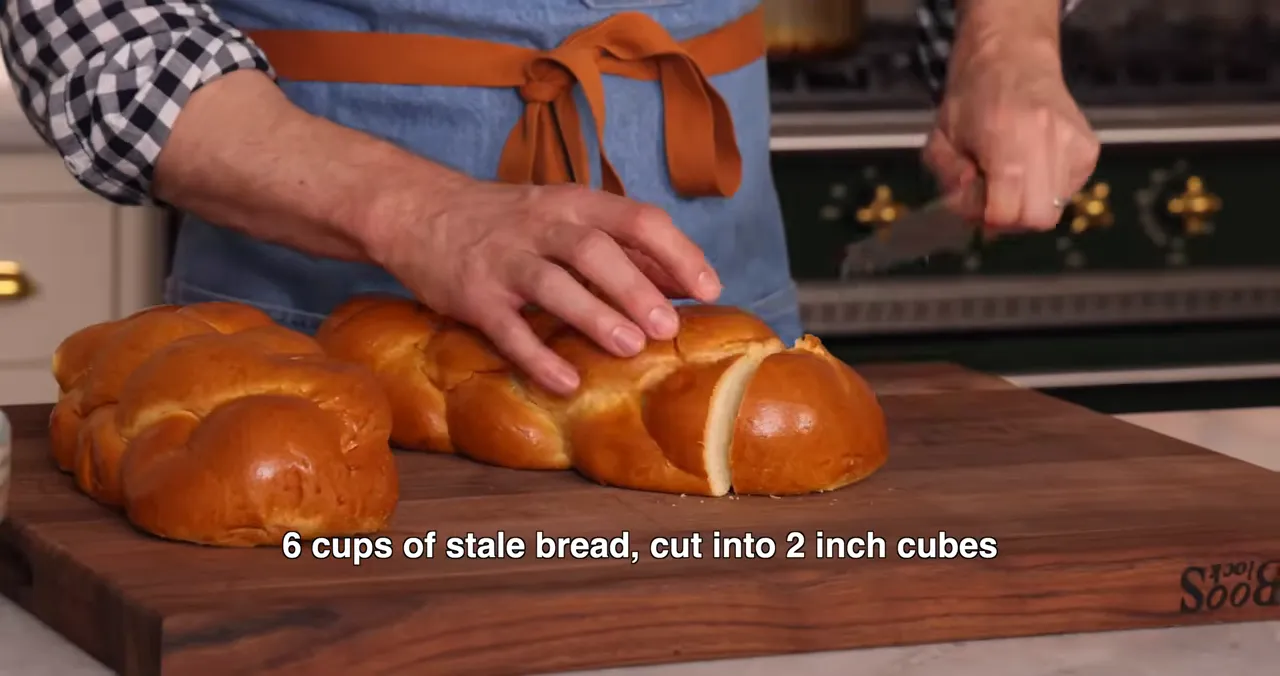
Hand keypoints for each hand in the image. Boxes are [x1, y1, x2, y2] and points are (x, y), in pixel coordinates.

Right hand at [372, 178, 722, 395]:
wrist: (417, 209)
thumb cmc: (509, 222)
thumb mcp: (566, 217)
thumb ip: (623, 246)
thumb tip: (686, 282)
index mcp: (575, 204)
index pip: (637, 218)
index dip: (677, 252)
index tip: (709, 287)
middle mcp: (541, 226)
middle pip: (594, 250)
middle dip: (635, 288)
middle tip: (668, 327)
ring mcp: (504, 260)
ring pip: (553, 284)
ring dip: (594, 315)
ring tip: (630, 347)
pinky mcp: (473, 296)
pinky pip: (507, 329)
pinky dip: (537, 357)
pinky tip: (566, 382)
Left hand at [923, 42, 1099, 230]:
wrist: (1012, 58)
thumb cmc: (969, 100)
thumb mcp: (940, 143)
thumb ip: (951, 184)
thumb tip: (976, 217)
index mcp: (1009, 137)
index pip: (1008, 212)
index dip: (987, 217)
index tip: (974, 200)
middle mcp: (1051, 139)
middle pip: (1038, 218)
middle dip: (1011, 218)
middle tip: (992, 194)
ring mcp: (1077, 144)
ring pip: (1055, 207)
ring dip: (1027, 203)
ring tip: (1010, 174)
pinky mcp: (1091, 149)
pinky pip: (1067, 191)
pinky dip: (1045, 189)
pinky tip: (1030, 164)